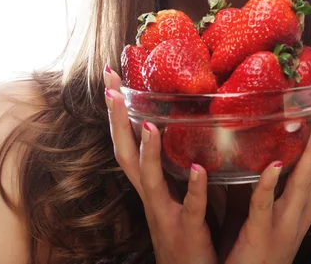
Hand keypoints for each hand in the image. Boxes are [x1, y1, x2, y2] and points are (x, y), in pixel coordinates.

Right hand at [104, 66, 216, 263]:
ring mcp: (166, 213)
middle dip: (117, 120)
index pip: (126, 142)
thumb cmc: (186, 229)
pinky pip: (191, 207)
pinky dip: (193, 187)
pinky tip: (198, 167)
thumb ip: (180, 162)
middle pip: (126, 155)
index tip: (111, 79)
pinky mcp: (188, 230)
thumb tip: (190, 123)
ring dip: (148, 153)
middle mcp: (151, 196)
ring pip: (150, 181)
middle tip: (112, 88)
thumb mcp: (178, 192)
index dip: (116, 113)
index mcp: (150, 184)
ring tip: (148, 124)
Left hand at [222, 84, 310, 263]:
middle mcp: (301, 207)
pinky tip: (275, 165)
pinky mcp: (261, 235)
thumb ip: (262, 175)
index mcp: (302, 197)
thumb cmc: (252, 243)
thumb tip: (260, 140)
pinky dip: (270, 185)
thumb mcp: (260, 203)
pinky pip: (264, 206)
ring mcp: (285, 222)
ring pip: (304, 181)